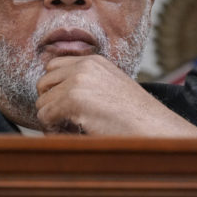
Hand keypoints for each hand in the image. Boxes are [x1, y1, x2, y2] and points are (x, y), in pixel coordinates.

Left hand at [35, 55, 196, 136]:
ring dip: (51, 119)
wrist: (154, 128)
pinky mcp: (73, 99)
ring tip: (70, 130)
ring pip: (42, 102)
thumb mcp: (112, 89)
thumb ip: (88, 85)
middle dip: (49, 103)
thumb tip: (57, 97)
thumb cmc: (136, 117)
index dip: (55, 89)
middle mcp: (84, 67)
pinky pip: (45, 116)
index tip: (64, 108)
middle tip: (64, 122)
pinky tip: (72, 134)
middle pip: (43, 82)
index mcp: (94, 62)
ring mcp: (78, 81)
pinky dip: (53, 130)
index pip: (54, 67)